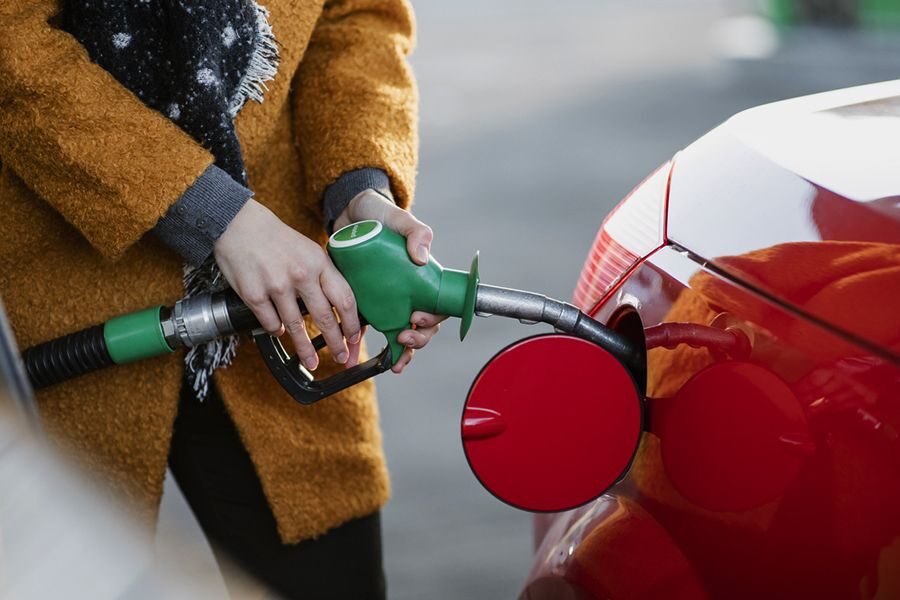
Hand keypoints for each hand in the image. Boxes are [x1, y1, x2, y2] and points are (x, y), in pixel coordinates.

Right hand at [213, 199, 361, 370]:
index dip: (352, 323)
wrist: (238, 225)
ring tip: (312, 361)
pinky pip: (271, 323)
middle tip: (341, 357)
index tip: (355, 337)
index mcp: (319, 262)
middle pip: (325, 318)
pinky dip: (276, 330)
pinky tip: (280, 331)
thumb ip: (323, 274)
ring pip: (296, 327)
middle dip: (336, 343)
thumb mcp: (308, 249)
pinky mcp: (254, 295)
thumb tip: (338, 304)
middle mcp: (301, 275)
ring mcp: (276, 286)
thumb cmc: (275, 238)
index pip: (344, 299)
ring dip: (306, 349)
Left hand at [335, 190, 446, 372]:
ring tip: (394, 359)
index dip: (433, 319)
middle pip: (422, 326)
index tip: (418, 318)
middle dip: (417, 339)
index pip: (437, 306)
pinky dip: (364, 346)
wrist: (350, 213)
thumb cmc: (380, 214)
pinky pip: (368, 328)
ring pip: (400, 332)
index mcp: (421, 277)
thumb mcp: (399, 219)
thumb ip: (416, 232)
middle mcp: (407, 292)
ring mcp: (387, 299)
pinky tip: (359, 357)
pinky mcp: (365, 301)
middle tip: (404, 336)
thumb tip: (422, 257)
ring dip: (401, 350)